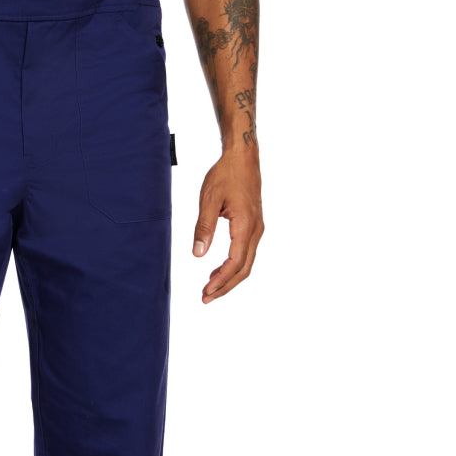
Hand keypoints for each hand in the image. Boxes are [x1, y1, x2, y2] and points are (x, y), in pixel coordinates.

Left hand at [192, 148, 263, 301]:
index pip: (235, 262)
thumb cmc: (226, 174)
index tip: (206, 291)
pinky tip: (219, 269)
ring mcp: (257, 228)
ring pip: (246, 262)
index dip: (221, 280)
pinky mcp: (253, 225)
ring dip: (229, 277)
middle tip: (206, 297)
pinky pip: (246, 252)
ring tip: (210, 287)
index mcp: (245, 225)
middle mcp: (255, 230)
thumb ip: (203, 227)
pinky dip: (234, 265)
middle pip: (244, 268)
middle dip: (225, 286)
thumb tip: (198, 254)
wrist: (243, 157)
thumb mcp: (208, 199)